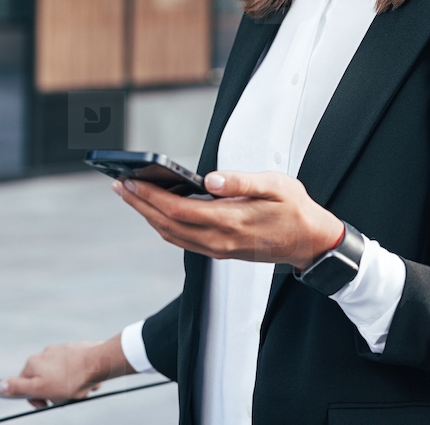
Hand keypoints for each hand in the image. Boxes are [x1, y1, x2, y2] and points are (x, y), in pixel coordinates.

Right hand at [0, 334, 134, 407]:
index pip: (24, 385)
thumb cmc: (70, 378)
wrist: (99, 362)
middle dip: (54, 393)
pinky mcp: (75, 351)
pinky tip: (86, 382)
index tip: (46, 403)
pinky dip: (78, 378)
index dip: (35, 398)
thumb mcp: (41, 389)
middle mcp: (45, 354)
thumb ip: (19, 387)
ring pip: (60, 377)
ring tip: (79, 390)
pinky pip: (73, 370)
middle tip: (65, 397)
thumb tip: (0, 386)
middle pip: (43, 381)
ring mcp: (61, 351)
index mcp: (33, 363)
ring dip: (68, 387)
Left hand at [114, 170, 345, 269]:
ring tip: (132, 195)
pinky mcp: (220, 251)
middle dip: (140, 205)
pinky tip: (158, 211)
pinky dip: (164, 225)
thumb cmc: (295, 209)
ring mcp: (218, 248)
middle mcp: (220, 239)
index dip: (151, 196)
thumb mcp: (276, 185)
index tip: (131, 181)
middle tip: (120, 185)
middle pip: (167, 224)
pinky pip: (183, 240)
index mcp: (231, 220)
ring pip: (171, 234)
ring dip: (148, 215)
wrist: (310, 241)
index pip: (179, 209)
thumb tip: (211, 178)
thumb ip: (242, 182)